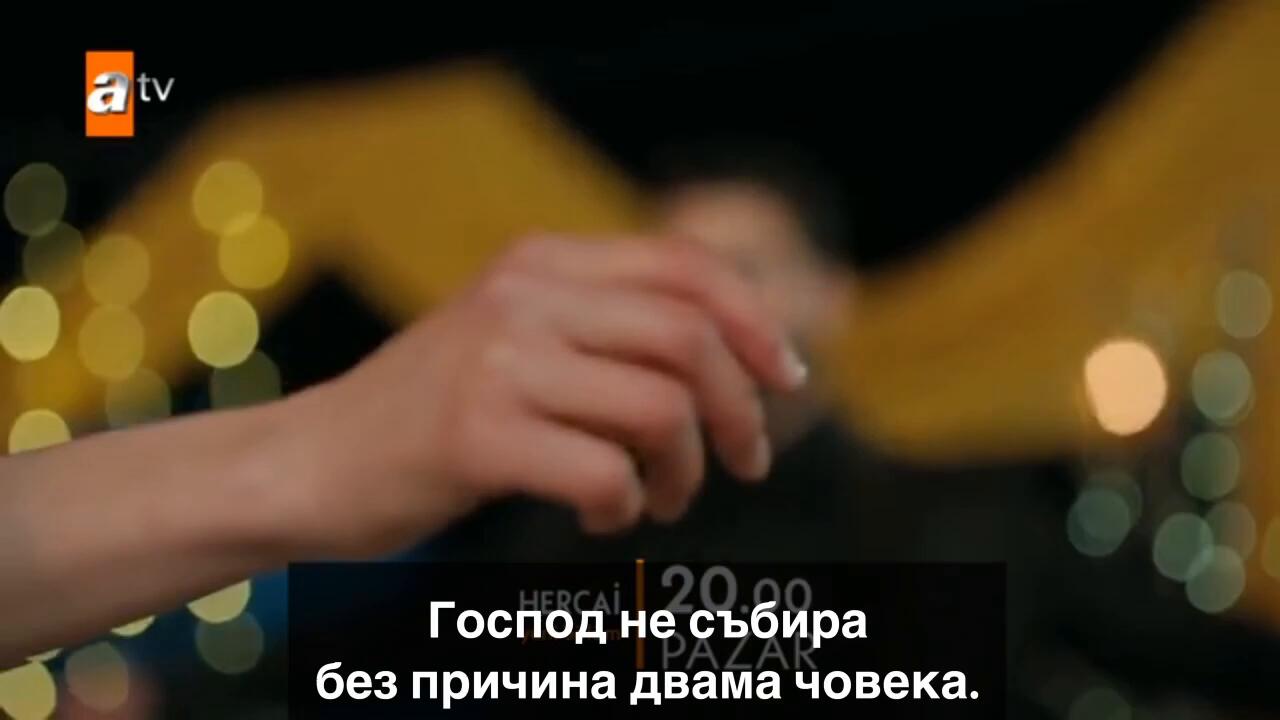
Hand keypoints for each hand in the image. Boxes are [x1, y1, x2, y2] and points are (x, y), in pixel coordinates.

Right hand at [277, 235, 807, 557]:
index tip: (786, 378)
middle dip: (741, 410)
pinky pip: (605, 472)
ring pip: (661, 409)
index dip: (755, 321)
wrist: (310, 463)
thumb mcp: (516, 340)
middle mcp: (522, 296)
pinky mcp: (474, 434)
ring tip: (660, 498)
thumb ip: (604, 329)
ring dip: (686, 470)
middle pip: (689, 338)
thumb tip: (734, 358)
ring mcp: (496, 362)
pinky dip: (625, 506)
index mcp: (541, 263)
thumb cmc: (431, 415)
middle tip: (744, 463)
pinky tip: (600, 514)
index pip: (686, 267)